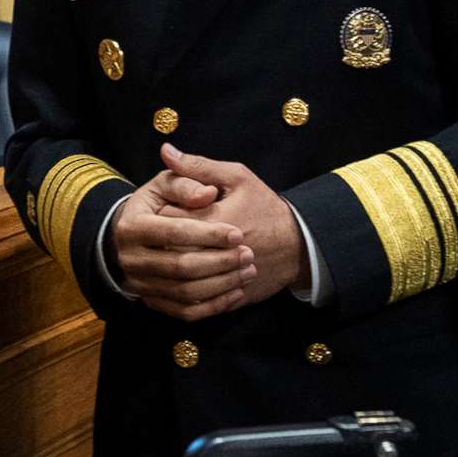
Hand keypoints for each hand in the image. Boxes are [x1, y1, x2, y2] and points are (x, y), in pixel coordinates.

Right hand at [111, 156, 253, 321]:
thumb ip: (187, 181)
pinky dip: (213, 306)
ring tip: (247, 271)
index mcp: (132, 226)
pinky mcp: (153, 302)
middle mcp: (130, 259)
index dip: (208, 234)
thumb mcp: (166, 184)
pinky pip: (185, 312)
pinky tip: (236, 293)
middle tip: (248, 254)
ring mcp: (141, 284)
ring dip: (221, 285)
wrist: (136, 235)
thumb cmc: (157, 204)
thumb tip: (208, 193)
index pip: (174, 232)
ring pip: (185, 292)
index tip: (238, 234)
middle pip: (181, 266)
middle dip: (219, 262)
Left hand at [159, 145, 309, 305]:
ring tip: (167, 255)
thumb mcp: (237, 178)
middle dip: (160, 242)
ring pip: (180, 281)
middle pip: (170, 252)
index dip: (159, 213)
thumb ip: (198, 166)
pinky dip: (181, 295)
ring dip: (168, 269)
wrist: (299, 245)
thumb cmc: (265, 206)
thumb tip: (165, 151)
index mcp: (216, 220)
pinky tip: (176, 281)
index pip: (168, 220)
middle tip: (159, 234)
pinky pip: (196, 304)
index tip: (161, 208)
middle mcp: (218, 253)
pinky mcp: (230, 300)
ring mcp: (224, 280)